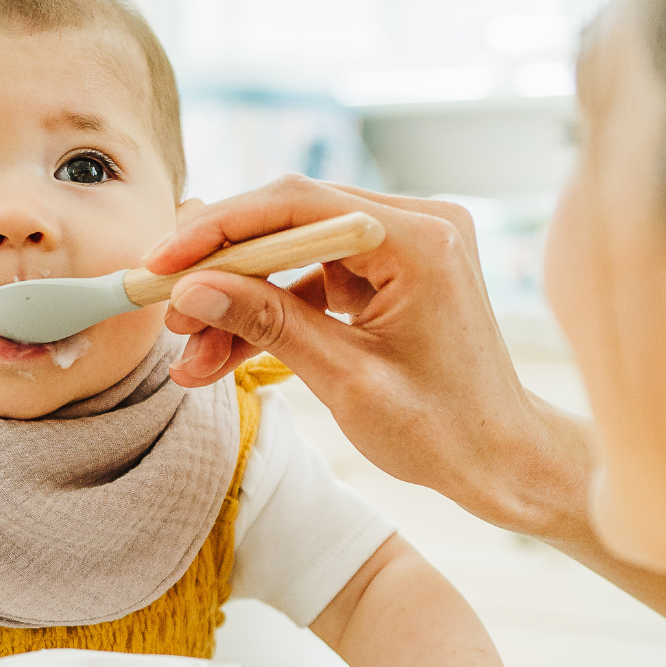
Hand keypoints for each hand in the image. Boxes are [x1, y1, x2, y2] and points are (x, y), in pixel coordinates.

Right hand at [143, 177, 561, 531]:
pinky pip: (313, 281)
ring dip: (239, 301)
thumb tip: (193, 290)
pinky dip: (271, 315)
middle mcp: (417, 225)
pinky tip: (222, 356)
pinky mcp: (392, 273)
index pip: (297, 204)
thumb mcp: (346, 380)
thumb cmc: (444, 432)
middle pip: (289, 220)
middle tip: (166, 309)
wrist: (502, 462)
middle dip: (221, 269)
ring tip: (189, 355)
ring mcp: (405, 246)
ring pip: (293, 255)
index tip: (162, 261)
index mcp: (420, 240)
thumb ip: (269, 324)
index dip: (220, 229)